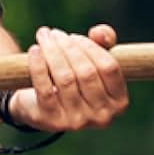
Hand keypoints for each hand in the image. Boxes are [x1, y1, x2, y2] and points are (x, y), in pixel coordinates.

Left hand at [10, 24, 127, 132]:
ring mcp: (77, 121)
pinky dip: (38, 66)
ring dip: (52, 52)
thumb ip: (104, 41)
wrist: (39, 104)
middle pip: (86, 72)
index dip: (91, 47)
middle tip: (55, 34)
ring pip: (65, 79)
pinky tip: (34, 50)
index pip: (109, 67)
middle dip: (68, 47)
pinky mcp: (51, 120)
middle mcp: (102, 116)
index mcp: (118, 102)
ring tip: (44, 37)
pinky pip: (44, 88)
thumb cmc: (73, 77)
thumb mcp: (92, 59)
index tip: (73, 37)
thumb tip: (99, 33)